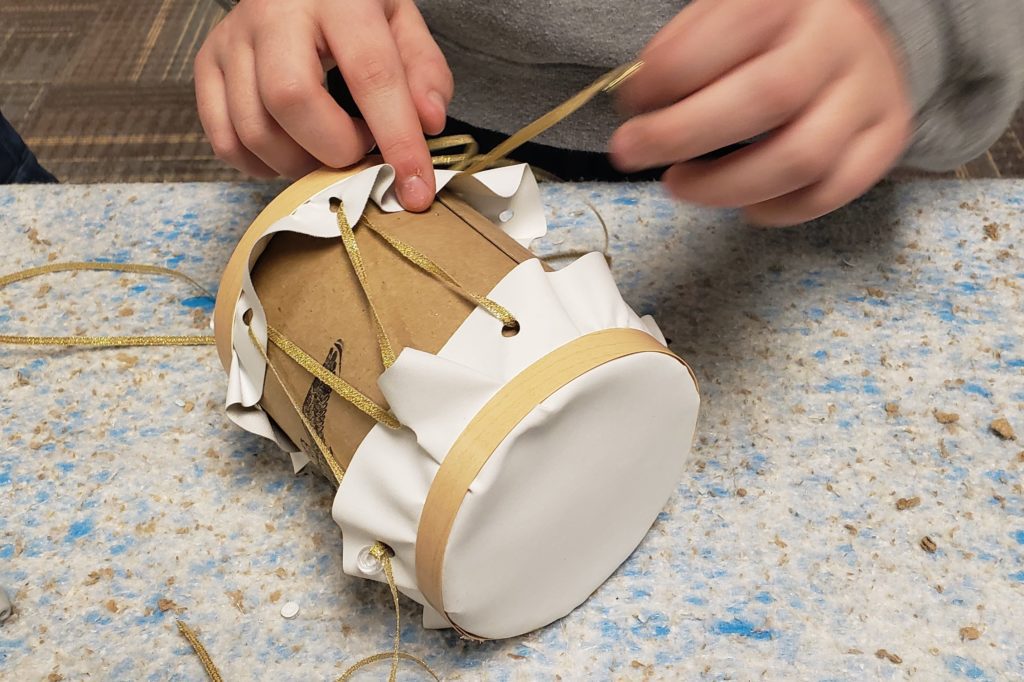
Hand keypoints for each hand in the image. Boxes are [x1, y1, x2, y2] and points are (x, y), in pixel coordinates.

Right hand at [195, 0, 452, 210]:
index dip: (398, 140)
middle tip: (359, 150)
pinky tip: (291, 151)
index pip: (371, 74)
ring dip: (300, 163)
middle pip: (291, 100)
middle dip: (334, 149)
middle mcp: (273, 13)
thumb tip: (429, 123)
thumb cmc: (354, 5)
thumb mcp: (402, 20)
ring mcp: (231, 39)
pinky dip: (261, 165)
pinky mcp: (206, 63)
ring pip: (254, 128)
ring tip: (328, 148)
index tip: (417, 189)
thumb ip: (424, 69)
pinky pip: (225, 139)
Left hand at [610, 0, 911, 225]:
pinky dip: (778, 210)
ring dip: (725, 186)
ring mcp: (868, 91)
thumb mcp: (725, 16)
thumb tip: (639, 103)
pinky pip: (833, 191)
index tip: (630, 103)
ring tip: (680, 184)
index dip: (666, 77)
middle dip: (682, 135)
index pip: (727, 37)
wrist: (857, 33)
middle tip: (632, 152)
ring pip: (802, 157)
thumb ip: (683, 50)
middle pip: (766, 98)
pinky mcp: (886, 137)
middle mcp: (836, 40)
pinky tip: (743, 204)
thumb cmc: (769, 33)